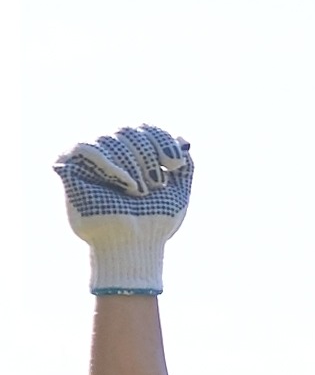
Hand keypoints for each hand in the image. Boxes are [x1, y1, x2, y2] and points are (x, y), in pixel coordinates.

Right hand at [56, 126, 191, 294]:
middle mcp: (110, 156)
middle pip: (127, 130)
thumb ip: (183, 165)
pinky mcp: (70, 170)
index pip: (144, 129)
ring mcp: (89, 162)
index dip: (161, 141)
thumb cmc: (156, 222)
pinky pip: (86, 148)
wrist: (136, 245)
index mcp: (133, 158)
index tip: (175, 166)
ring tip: (139, 193)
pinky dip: (111, 163)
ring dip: (133, 166)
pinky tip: (127, 184)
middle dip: (148, 155)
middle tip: (156, 185)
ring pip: (109, 138)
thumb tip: (182, 139)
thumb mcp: (179, 191)